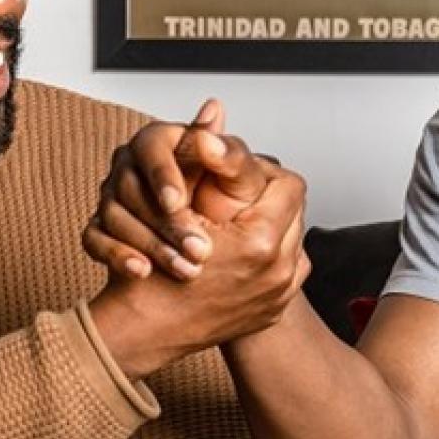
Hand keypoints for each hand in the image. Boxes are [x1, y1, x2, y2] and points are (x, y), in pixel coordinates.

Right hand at [84, 99, 277, 280]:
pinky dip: (117, 256)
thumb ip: (230, 151)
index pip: (151, 147)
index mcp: (163, 142)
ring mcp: (112, 197)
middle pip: (131, 187)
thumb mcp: (241, 179)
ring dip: (151, 243)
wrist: (218, 248)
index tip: (177, 202)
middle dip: (166, 222)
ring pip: (114, 215)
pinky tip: (143, 271)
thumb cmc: (230, 205)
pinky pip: (94, 239)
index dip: (161, 174)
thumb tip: (213, 111)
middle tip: (199, 249)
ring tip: (186, 268)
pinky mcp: (102, 227)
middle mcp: (132, 166)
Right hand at [86, 157, 310, 378]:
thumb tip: (214, 107)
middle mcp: (279, 272)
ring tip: (237, 223)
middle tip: (237, 198)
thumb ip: (206, 157)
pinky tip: (238, 252)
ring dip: (270, 227)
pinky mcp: (273, 311)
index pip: (289, 184)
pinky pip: (285, 270)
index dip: (262, 172)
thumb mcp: (179, 204)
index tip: (240, 175)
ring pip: (293, 240)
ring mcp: (279, 295)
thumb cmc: (153, 270)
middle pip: (295, 211)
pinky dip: (267, 256)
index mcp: (261, 242)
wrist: (144, 331)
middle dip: (269, 199)